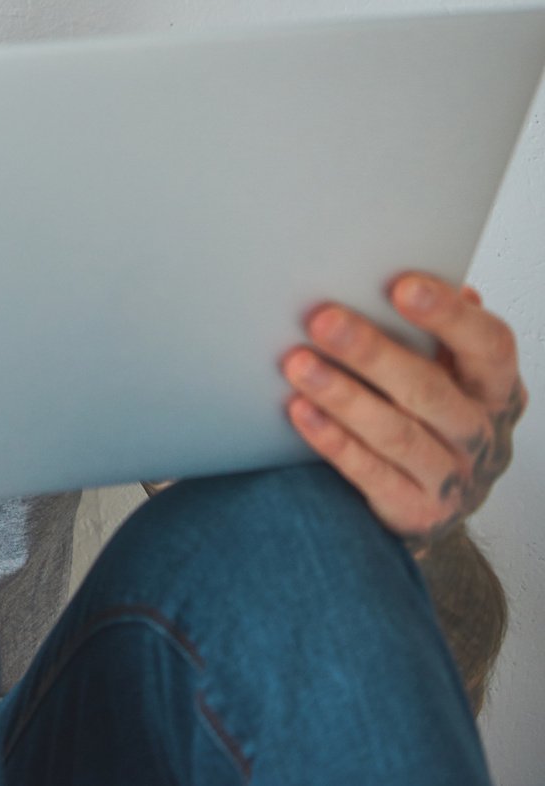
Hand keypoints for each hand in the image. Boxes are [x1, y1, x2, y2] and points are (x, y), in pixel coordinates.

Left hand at [281, 272, 526, 554]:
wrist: (433, 502)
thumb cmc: (431, 415)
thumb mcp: (449, 371)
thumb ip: (438, 331)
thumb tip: (438, 280)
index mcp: (495, 387)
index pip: (489, 345)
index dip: (450, 316)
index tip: (402, 285)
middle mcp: (481, 432)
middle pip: (430, 390)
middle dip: (374, 352)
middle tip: (322, 319)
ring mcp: (453, 477)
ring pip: (397, 433)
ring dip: (343, 396)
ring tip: (297, 363)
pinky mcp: (417, 512)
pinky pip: (372, 474)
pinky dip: (334, 442)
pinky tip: (300, 412)